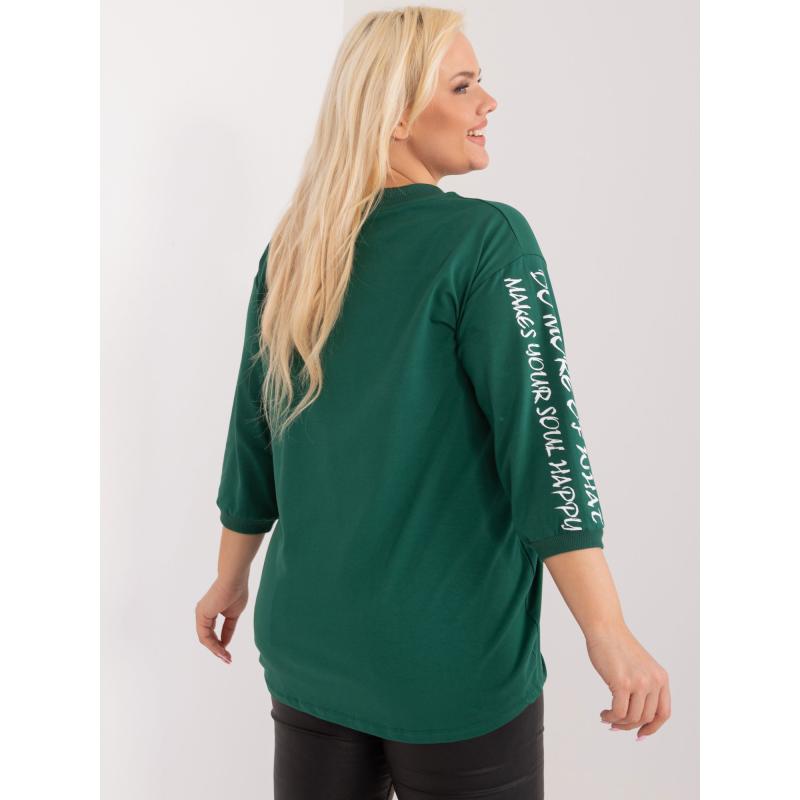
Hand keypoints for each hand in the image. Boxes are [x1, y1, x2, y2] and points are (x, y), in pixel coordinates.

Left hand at [195, 577, 248, 663]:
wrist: (234, 579)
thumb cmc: (236, 591)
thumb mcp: (234, 614)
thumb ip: (229, 628)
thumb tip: (226, 642)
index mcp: (210, 612)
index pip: (213, 633)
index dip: (221, 644)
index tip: (229, 655)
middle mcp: (203, 614)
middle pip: (208, 637)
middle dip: (217, 650)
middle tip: (228, 660)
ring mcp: (201, 614)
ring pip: (205, 638)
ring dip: (215, 650)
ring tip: (226, 658)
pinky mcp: (202, 615)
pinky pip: (205, 635)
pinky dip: (213, 645)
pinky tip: (222, 650)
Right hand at [586, 623, 670, 739]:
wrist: (605, 628)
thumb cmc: (617, 646)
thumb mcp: (640, 667)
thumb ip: (643, 686)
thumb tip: (635, 716)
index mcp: (661, 678)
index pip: (664, 713)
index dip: (653, 727)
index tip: (640, 734)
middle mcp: (654, 681)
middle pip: (646, 718)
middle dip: (629, 726)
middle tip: (615, 725)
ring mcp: (639, 682)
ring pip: (632, 717)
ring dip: (618, 722)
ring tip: (607, 717)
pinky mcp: (622, 683)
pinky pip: (618, 712)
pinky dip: (610, 717)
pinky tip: (603, 713)